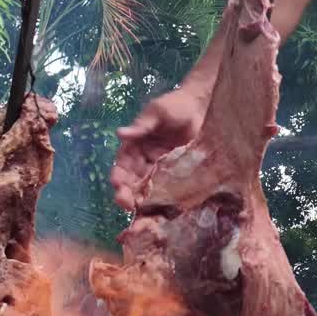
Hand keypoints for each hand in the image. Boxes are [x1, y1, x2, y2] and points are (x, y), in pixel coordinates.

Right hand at [110, 89, 206, 210]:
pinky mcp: (171, 170)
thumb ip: (141, 126)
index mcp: (134, 143)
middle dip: (125, 192)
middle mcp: (142, 157)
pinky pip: (162, 185)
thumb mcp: (156, 113)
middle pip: (131, 178)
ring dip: (138, 198)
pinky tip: (156, 207)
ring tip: (136, 210)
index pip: (122, 162)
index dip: (119, 174)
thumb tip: (119, 133)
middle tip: (125, 204)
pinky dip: (157, 196)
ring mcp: (157, 165)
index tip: (118, 184)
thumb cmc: (174, 105)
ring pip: (144, 185)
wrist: (198, 106)